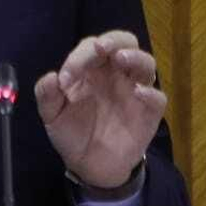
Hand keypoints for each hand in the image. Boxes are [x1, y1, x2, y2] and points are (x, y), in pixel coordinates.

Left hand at [35, 30, 165, 188]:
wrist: (88, 166)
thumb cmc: (72, 132)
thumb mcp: (52, 116)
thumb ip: (47, 96)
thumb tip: (51, 77)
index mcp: (93, 69)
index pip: (92, 48)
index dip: (80, 56)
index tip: (66, 79)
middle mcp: (116, 74)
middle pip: (125, 42)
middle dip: (114, 40)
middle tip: (102, 47)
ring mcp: (134, 91)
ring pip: (146, 63)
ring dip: (135, 57)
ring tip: (121, 59)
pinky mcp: (148, 113)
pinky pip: (157, 98)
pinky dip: (150, 92)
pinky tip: (138, 92)